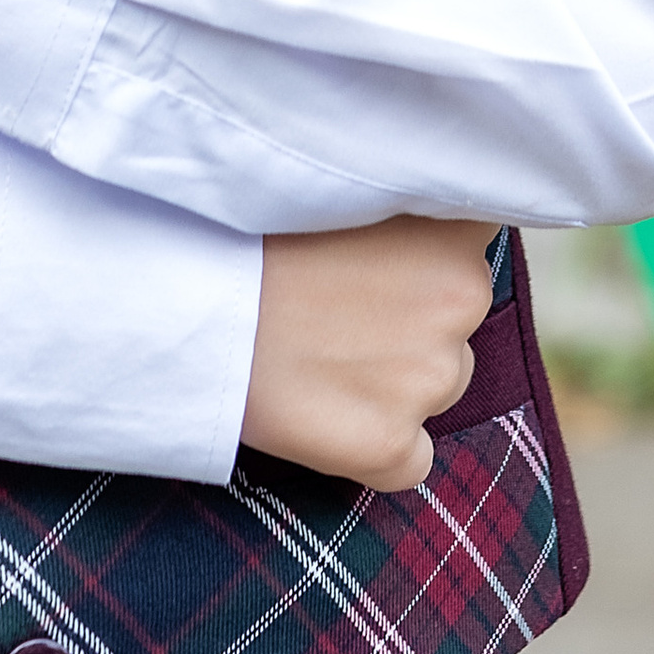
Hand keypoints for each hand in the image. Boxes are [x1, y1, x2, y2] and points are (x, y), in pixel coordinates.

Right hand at [240, 217, 496, 491]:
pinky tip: (324, 412)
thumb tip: (427, 223)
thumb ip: (403, 209)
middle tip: (335, 306)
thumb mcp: (344, 194)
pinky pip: (412, 460)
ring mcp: (429, 378)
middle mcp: (460, 302)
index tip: (376, 259)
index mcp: (452, 231)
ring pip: (437, 387)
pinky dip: (379, 447)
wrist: (185, 300)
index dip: (424, 256)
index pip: (468, 248)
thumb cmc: (249, 233)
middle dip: (412, 320)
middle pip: (457, 323)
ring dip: (395, 381)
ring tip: (318, 352)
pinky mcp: (390, 445)